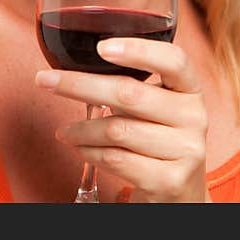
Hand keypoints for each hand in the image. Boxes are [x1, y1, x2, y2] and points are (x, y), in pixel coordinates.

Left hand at [34, 37, 208, 202]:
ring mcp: (186, 151)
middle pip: (130, 94)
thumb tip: (74, 68)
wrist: (180, 192)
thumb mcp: (156, 108)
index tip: (102, 47)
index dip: (139, 50)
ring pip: (117, 130)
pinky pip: (116, 159)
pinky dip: (90, 152)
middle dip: (79, 85)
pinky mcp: (170, 181)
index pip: (173, 60)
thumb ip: (133, 86)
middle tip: (44, 81)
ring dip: (80, 129)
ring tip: (64, 131)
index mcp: (191, 89)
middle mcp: (194, 117)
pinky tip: (80, 147)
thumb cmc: (157, 138)